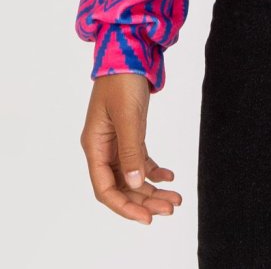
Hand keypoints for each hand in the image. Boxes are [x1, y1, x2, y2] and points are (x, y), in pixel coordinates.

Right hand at [80, 73, 182, 224]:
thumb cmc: (122, 80)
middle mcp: (103, 148)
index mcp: (94, 145)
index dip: (124, 207)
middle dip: (144, 201)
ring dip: (152, 190)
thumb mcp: (127, 116)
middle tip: (170, 208)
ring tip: (175, 199)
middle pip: (121, 187)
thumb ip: (130, 150)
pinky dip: (155, 172)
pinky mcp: (130, 135)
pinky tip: (170, 177)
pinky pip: (140, 162)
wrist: (128, 52)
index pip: (105, 189)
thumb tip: (134, 183)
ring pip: (132, 177)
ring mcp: (116, 142)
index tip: (147, 218)